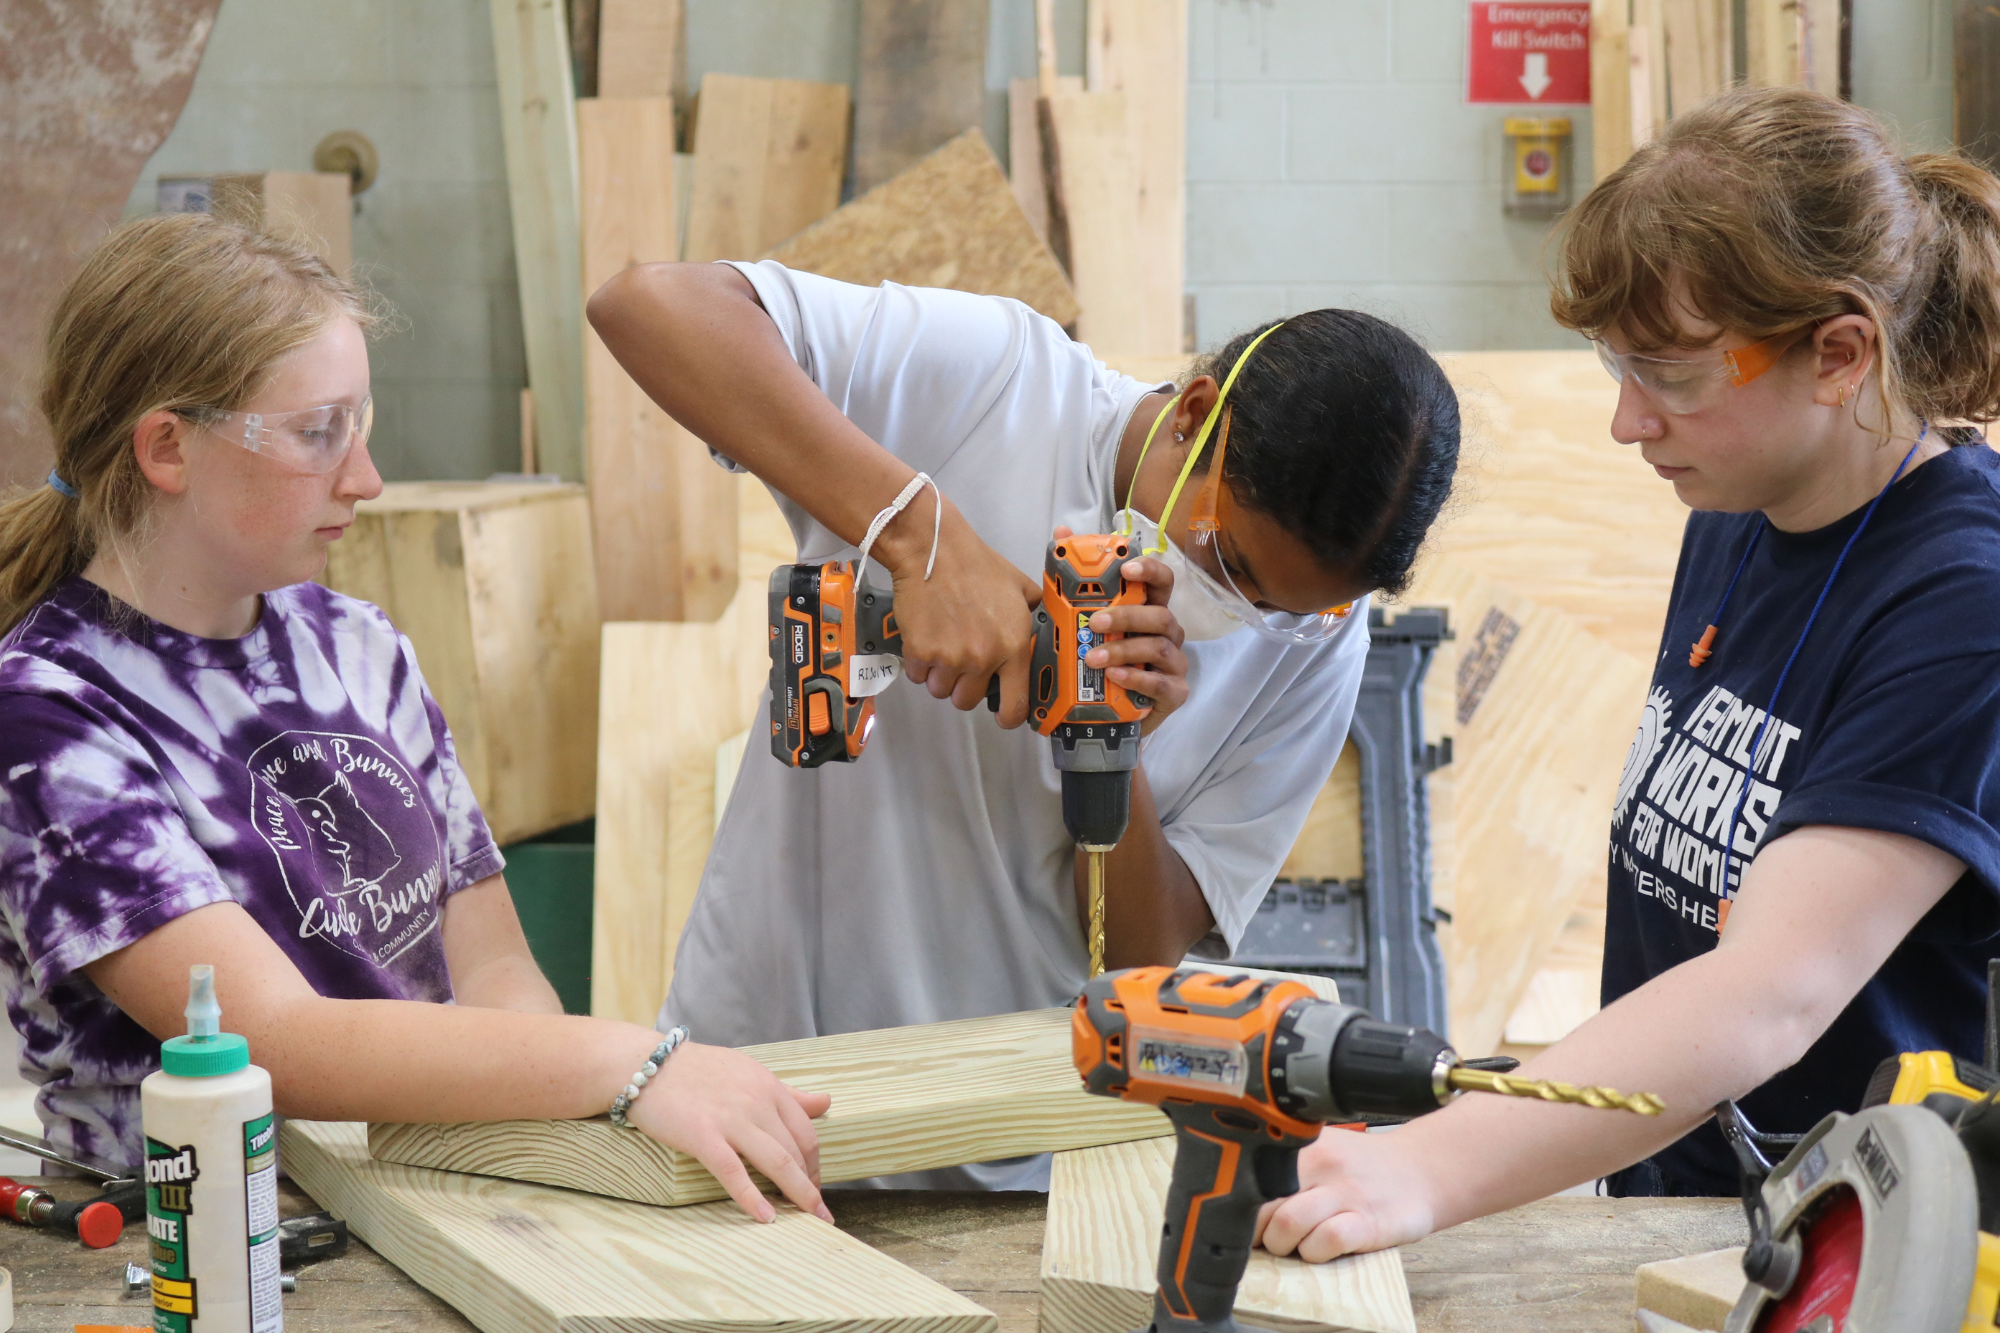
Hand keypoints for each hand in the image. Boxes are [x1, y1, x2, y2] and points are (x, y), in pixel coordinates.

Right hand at [626, 1040, 834, 1223]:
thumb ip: (787, 1093)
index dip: (816, 1162)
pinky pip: (734, 1172)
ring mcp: (731, 1119)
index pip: (806, 1130)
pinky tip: (766, 1218)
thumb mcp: (748, 1072)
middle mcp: (757, 1101)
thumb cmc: (695, 1070)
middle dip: (810, 1184)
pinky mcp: (702, 1136)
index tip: (816, 1183)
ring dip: (798, 1194)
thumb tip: (827, 1102)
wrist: (645, 1065)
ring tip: (809, 1219)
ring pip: (777, 1162)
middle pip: (797, 1150)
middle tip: (814, 1210)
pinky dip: (752, 1198)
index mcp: (768, 1086)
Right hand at [881, 489, 1040, 725]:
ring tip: (943, 646)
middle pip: (967, 701)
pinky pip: (918, 676)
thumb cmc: (975, 566)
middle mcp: (983, 657)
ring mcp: (949, 657)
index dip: (1008, 717)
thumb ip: (1031, 616)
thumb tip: (1037, 632)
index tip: (1003, 715)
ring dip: (941, 676)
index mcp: (1013, 646)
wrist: (934, 551)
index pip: (1014, 705)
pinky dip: (920, 663)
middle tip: (962, 663)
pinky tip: (926, 639)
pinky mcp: (920, 652)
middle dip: (964, 687)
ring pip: (941, 690)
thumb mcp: (1020, 588)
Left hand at [1059, 527, 1187, 733]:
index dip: (1149, 570)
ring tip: (1092, 658)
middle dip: (1126, 616)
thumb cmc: (1096, 663)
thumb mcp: (1079, 623)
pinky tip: (1114, 677)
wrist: (1101, 717)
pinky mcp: (1174, 693)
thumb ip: (1072, 582)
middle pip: (1159, 614)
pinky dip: (1136, 678)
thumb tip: (1061, 534)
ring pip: (1158, 647)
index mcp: (1148, 611)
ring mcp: (1173, 664)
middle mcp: (1166, 633)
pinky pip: (1161, 683)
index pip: (1162, 582)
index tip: (1125, 568)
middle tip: (1094, 622)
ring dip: (1124, 650)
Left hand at [1254, 1127, 1438, 1261]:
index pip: (1249, 1178)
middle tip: (1270, 1238)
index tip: (1245, 1220)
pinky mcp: (1369, 1222)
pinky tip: (1323, 1248)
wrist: (1418, 1171)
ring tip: (1296, 1244)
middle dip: (1259, 1233)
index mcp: (1302, 1145)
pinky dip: (1317, 1253)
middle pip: (1262, 1206)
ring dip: (1285, 1247)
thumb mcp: (1319, 1151)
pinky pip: (1327, 1241)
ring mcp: (1346, 1193)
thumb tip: (1236, 1199)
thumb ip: (1281, 1167)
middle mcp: (1321, 1164)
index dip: (1242, 1207)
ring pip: (1287, 1225)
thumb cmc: (1360, 1168)